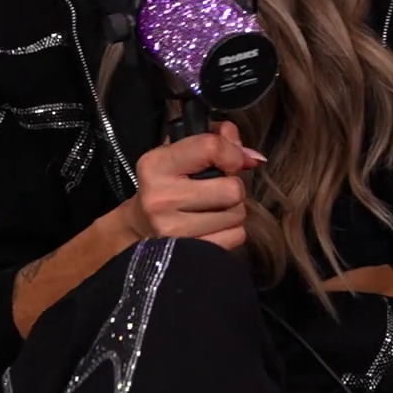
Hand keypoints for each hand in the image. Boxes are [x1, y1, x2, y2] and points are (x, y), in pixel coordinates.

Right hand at [120, 121, 261, 250]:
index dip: (232, 153)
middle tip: (217, 189)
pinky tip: (212, 226)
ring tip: (212, 208)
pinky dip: (231, 230)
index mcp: (156, 165)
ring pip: (237, 213)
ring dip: (233, 209)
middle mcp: (160, 198)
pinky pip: (236, 236)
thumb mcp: (181, 153)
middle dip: (233, 186)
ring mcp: (172, 230)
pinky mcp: (187, 253)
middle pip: (232, 188)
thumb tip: (252, 156)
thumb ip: (217, 139)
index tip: (230, 161)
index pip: (211, 148)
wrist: (140, 227)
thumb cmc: (168, 183)